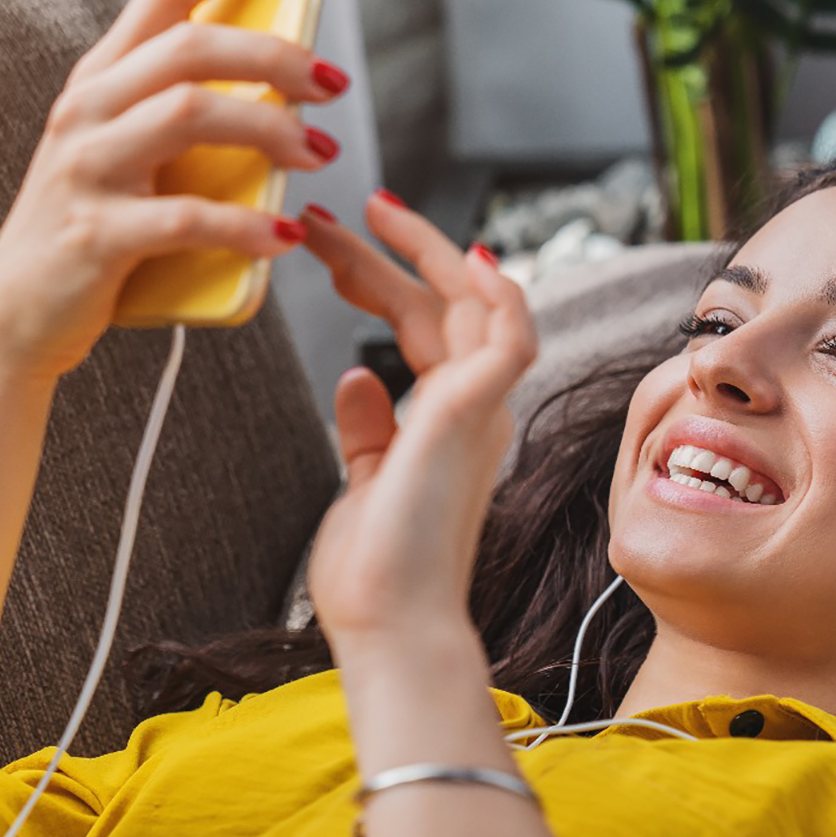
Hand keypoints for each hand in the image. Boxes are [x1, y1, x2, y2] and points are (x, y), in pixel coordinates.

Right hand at [0, 0, 347, 384]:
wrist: (18, 317)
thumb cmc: (92, 231)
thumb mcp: (124, 155)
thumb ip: (179, 112)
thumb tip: (281, 88)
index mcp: (100, 80)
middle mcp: (88, 110)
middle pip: (191, 49)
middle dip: (274, 56)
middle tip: (331, 83)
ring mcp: (87, 169)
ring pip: (189, 114)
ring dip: (269, 129)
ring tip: (319, 153)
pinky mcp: (96, 236)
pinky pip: (185, 219)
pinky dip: (245, 226)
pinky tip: (283, 236)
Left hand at [299, 194, 538, 654]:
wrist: (391, 625)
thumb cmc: (379, 575)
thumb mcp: (363, 482)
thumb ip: (366, 430)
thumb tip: (355, 378)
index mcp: (446, 424)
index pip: (420, 327)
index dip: (380, 276)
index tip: (333, 243)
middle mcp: (473, 412)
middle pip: (440, 305)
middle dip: (384, 254)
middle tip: (325, 216)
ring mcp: (481, 413)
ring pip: (476, 305)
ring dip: (426, 252)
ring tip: (369, 211)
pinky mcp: (476, 415)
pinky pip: (511, 338)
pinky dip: (499, 294)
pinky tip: (467, 256)